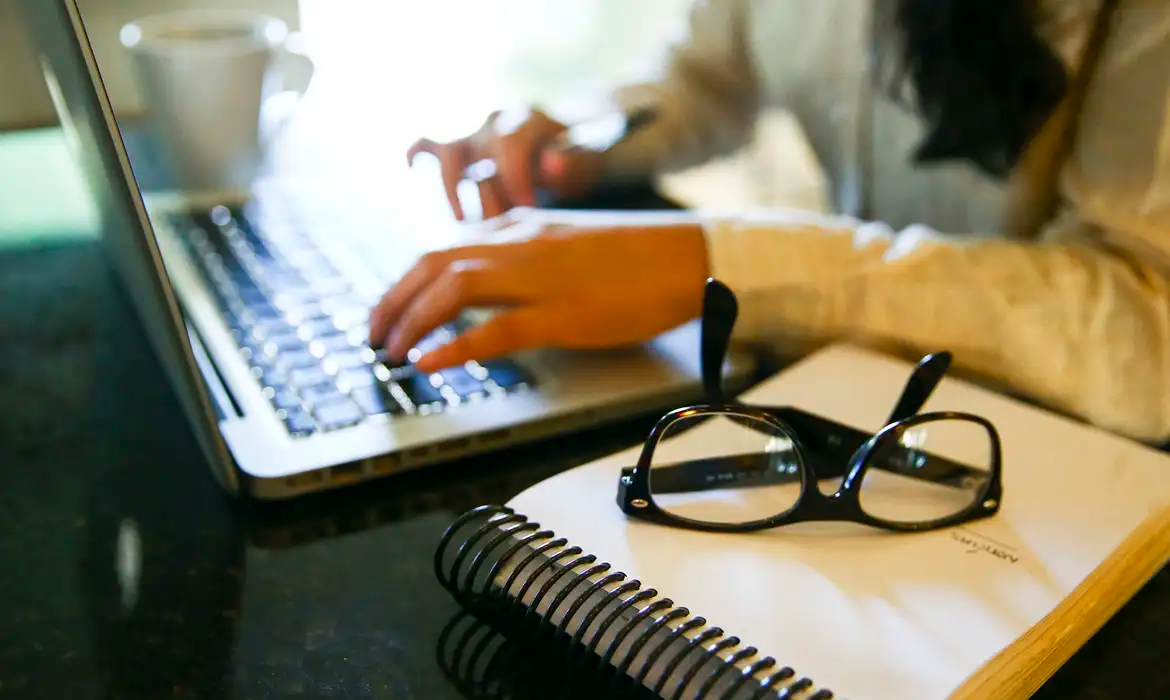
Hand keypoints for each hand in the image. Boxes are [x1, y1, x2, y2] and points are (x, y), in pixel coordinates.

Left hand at [368, 218, 710, 372]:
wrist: (690, 257)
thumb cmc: (637, 256)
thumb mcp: (567, 243)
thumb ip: (523, 255)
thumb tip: (487, 282)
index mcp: (522, 227)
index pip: (444, 246)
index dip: (406, 280)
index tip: (388, 308)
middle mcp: (522, 243)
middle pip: (434, 262)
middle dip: (393, 299)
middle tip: (373, 334)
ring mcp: (542, 277)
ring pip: (454, 286)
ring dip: (412, 319)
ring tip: (391, 351)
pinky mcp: (564, 313)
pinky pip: (496, 328)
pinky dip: (454, 346)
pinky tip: (431, 363)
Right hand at [407, 107, 601, 220]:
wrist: (568, 150)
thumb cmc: (577, 160)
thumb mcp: (586, 160)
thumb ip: (572, 161)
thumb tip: (550, 163)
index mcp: (529, 119)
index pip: (511, 143)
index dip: (517, 178)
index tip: (529, 208)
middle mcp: (496, 122)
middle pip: (478, 146)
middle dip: (488, 187)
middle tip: (500, 220)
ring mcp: (475, 136)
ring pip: (448, 150)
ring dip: (452, 187)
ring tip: (463, 219)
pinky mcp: (461, 149)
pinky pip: (430, 145)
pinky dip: (418, 153)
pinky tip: (412, 167)